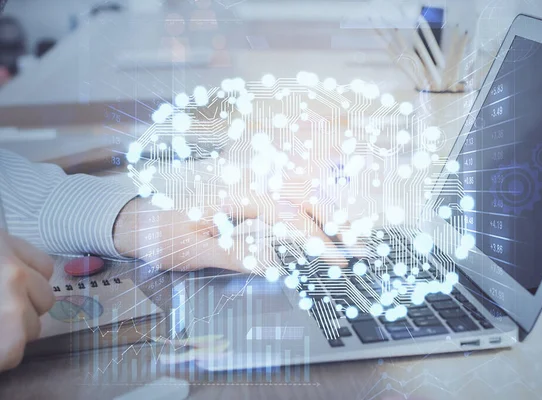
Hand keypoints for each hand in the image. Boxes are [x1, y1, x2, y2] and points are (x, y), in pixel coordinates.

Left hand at [0, 231, 54, 371]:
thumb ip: (2, 329)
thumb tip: (9, 346)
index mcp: (4, 308)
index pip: (12, 349)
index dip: (5, 356)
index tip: (1, 355)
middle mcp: (15, 281)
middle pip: (32, 327)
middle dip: (15, 332)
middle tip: (2, 325)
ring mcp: (17, 260)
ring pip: (45, 298)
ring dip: (29, 305)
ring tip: (7, 300)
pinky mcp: (17, 242)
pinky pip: (46, 268)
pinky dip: (37, 277)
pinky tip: (17, 276)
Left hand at [113, 192, 349, 272]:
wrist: (134, 216)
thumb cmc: (161, 233)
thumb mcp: (195, 250)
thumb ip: (237, 255)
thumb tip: (278, 266)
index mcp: (234, 195)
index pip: (288, 216)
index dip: (316, 239)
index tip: (337, 260)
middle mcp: (244, 181)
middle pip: (300, 195)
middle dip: (333, 220)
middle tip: (358, 246)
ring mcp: (244, 180)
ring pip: (295, 187)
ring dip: (325, 207)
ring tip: (349, 229)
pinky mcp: (242, 186)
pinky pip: (282, 188)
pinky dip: (307, 197)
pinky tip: (321, 209)